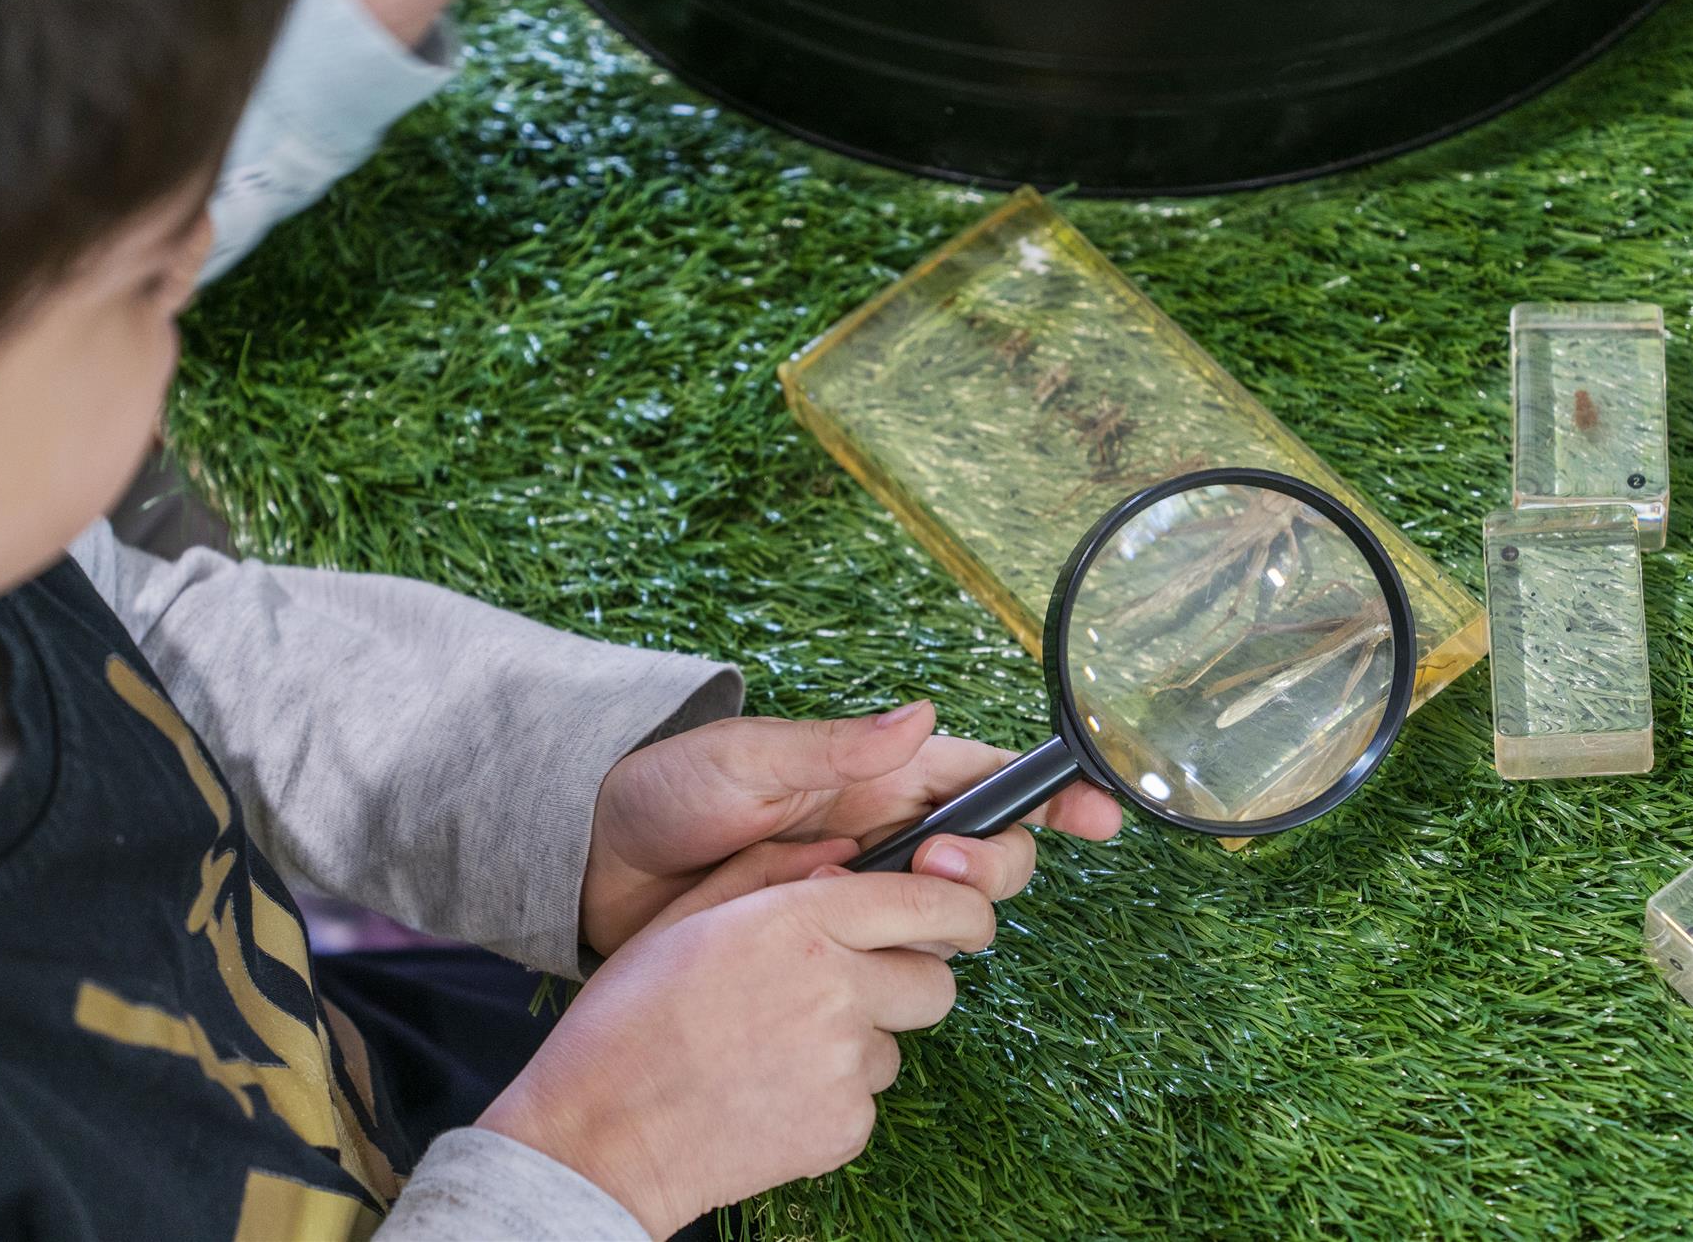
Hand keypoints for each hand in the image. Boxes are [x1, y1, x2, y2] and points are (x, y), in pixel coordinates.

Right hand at [480, 840, 993, 1238]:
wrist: (600, 1135)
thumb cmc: (630, 1017)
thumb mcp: (688, 916)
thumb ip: (772, 871)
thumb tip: (844, 854)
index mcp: (800, 922)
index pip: (931, 904)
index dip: (960, 908)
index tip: (961, 918)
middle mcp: (837, 987)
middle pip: (936, 980)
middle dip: (908, 978)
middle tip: (852, 987)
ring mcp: (844, 1064)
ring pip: (896, 1041)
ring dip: (859, 1040)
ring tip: (777, 1046)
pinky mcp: (844, 1127)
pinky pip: (865, 1098)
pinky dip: (832, 1095)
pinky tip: (768, 1090)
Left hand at [581, 701, 1122, 954]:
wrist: (594, 868)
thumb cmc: (666, 793)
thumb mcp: (747, 761)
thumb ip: (835, 749)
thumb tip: (923, 717)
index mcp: (881, 777)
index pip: (988, 782)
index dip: (1050, 798)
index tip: (1099, 818)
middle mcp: (886, 837)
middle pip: (990, 861)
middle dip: (986, 869)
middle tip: (930, 870)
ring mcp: (861, 898)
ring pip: (950, 921)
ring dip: (939, 923)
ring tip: (871, 911)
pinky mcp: (830, 951)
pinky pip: (893, 966)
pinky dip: (900, 969)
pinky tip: (869, 974)